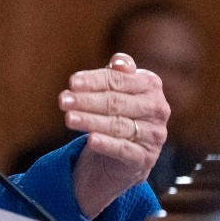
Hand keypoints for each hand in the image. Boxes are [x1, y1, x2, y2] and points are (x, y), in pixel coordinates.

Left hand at [60, 53, 169, 218]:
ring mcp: (154, 134)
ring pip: (118, 125)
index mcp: (150, 85)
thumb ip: (116, 74)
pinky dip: (107, 144)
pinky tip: (90, 140)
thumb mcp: (116, 88)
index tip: (72, 83)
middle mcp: (157, 109)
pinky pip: (124, 149)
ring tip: (69, 118)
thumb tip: (118, 63)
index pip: (119, 80)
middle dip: (87, 101)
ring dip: (90, 121)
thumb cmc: (116, 110)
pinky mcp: (145, 157)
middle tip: (63, 101)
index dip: (94, 81)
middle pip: (117, 102)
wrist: (122, 152)